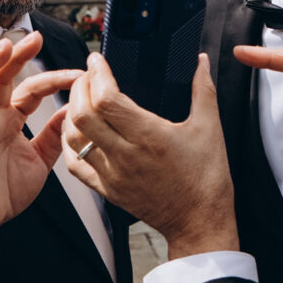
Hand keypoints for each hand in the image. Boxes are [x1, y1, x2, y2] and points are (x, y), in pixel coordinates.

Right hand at [0, 35, 82, 261]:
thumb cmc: (5, 189)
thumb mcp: (40, 159)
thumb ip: (54, 135)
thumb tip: (73, 112)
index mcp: (10, 119)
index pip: (32, 89)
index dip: (54, 79)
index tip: (78, 73)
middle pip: (3, 77)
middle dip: (17, 55)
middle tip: (35, 37)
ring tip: (4, 47)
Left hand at [63, 52, 238, 259]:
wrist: (200, 221)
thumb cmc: (206, 178)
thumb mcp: (210, 128)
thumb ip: (203, 89)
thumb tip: (202, 61)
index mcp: (149, 136)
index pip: (106, 99)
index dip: (97, 74)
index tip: (97, 60)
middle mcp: (125, 155)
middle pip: (82, 114)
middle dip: (80, 87)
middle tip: (89, 75)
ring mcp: (112, 174)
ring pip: (73, 138)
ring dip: (72, 112)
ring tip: (82, 98)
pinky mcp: (107, 190)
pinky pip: (76, 164)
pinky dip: (72, 144)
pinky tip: (81, 132)